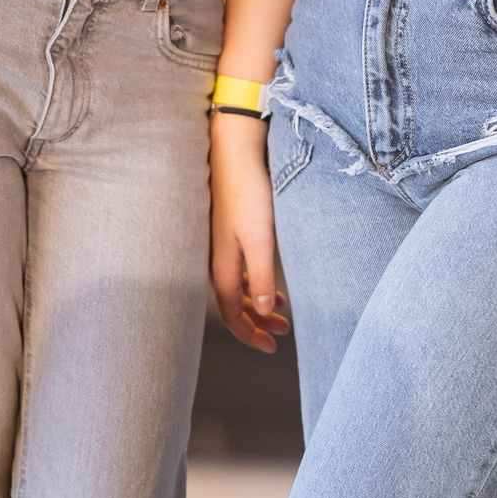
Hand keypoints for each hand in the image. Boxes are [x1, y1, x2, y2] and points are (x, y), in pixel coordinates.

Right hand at [209, 113, 287, 352]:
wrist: (233, 150)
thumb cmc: (247, 192)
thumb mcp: (259, 239)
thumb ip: (259, 276)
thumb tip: (261, 311)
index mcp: (220, 266)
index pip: (231, 314)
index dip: (250, 335)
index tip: (272, 347)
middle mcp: (214, 259)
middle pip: (233, 303)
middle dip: (257, 321)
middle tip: (282, 332)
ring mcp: (218, 244)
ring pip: (235, 285)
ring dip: (257, 300)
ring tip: (281, 306)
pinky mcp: (226, 229)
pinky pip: (236, 267)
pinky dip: (252, 280)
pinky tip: (267, 274)